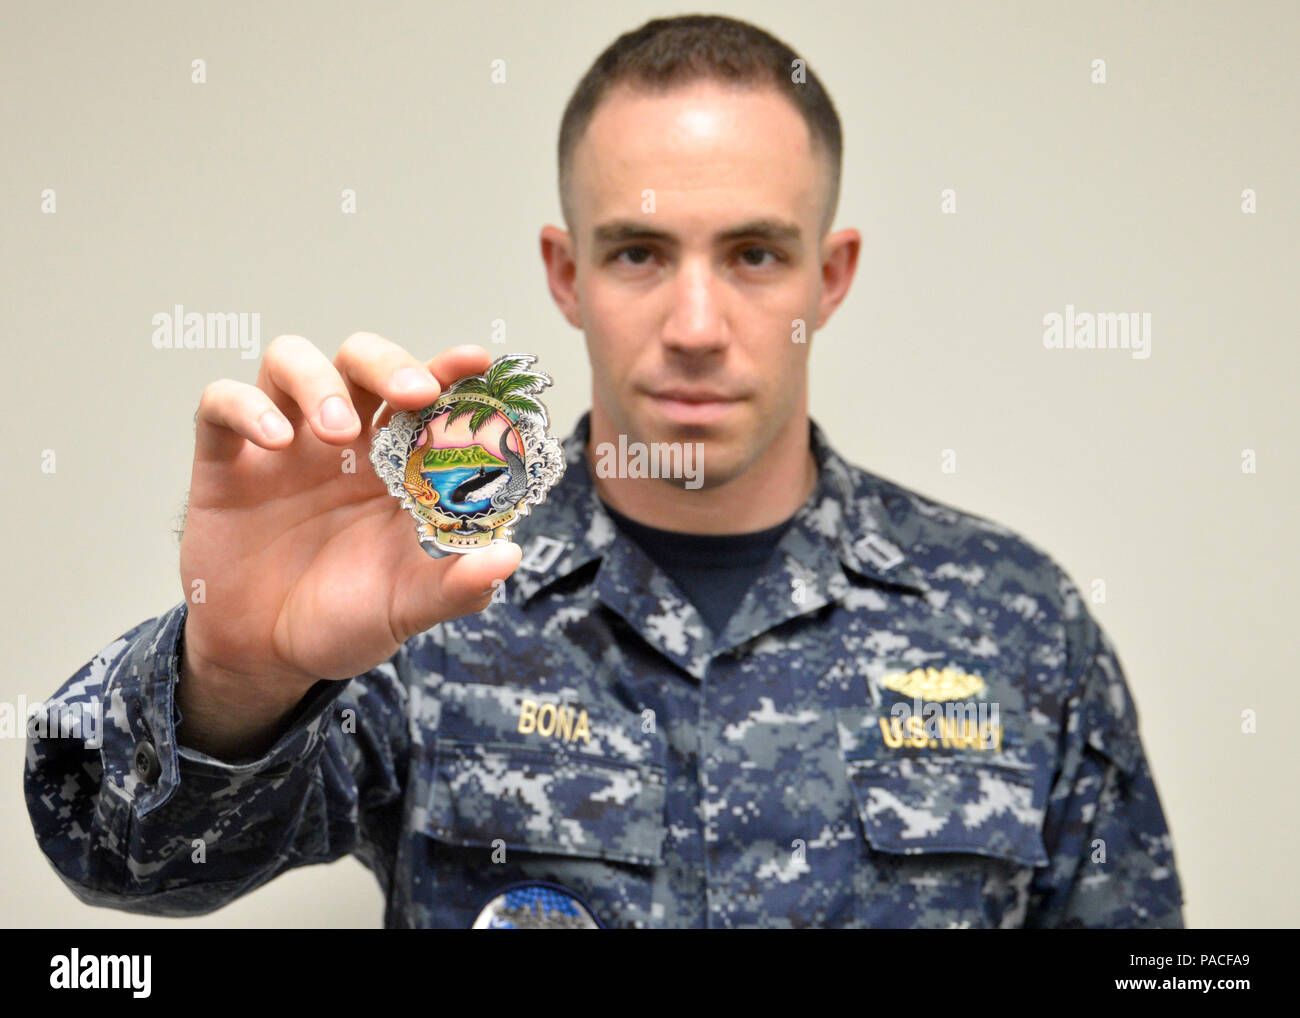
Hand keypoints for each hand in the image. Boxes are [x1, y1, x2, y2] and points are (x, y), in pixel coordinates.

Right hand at [179, 334, 521, 710]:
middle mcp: (343, 440)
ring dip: (318, 380)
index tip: (476, 360)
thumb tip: (509, 557)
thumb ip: (457, 586)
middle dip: (389, 362)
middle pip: (361, 360)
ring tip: (338, 430)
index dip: (450, 370)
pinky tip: (275, 439)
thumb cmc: (345, 620)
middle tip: (413, 391)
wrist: (266, 658)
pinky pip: (221, 404)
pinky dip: (246, 406)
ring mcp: (283, 446)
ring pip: (291, 361)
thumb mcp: (408, 609)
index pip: (425, 395)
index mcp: (395, 464)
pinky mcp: (226, 462)